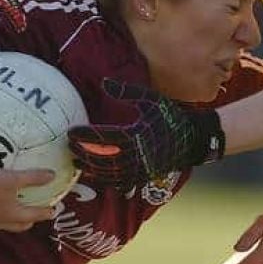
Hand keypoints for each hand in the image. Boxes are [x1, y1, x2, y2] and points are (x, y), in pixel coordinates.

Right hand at [0, 163, 56, 232]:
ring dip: (10, 217)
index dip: (45, 212)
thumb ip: (33, 178)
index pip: (34, 216)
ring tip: (14, 206)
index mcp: (10, 215)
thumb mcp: (12, 177)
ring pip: (1, 223)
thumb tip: (52, 175)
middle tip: (35, 210)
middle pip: (18, 224)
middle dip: (29, 219)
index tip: (54, 209)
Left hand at [67, 79, 224, 185]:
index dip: (84, 136)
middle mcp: (136, 155)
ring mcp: (140, 168)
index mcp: (135, 135)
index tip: (71, 132)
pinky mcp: (144, 176)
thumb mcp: (150, 100)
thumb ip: (126, 92)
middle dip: (83, 154)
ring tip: (77, 163)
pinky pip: (120, 181)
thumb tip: (104, 82)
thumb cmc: (169, 116)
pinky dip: (106, 179)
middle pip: (102, 158)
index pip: (103, 138)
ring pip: (109, 173)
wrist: (193, 138)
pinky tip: (96, 175)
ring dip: (91, 169)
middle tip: (69, 148)